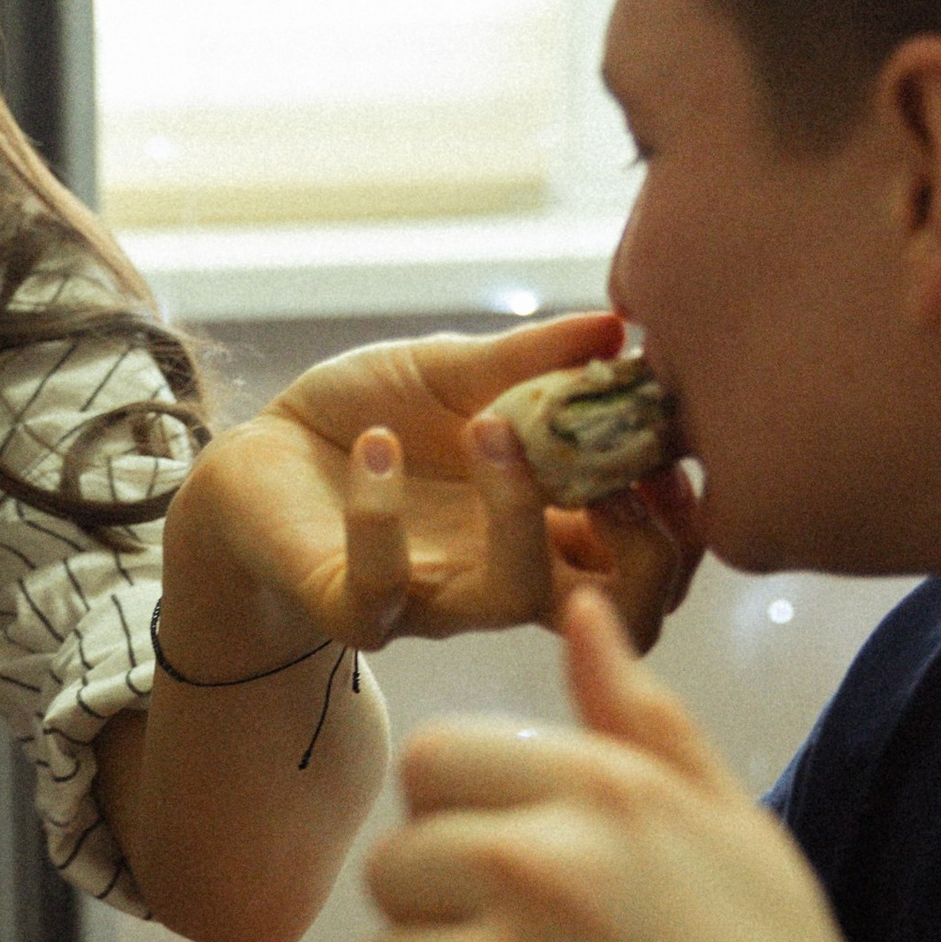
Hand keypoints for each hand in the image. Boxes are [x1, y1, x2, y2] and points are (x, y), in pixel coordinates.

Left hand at [178, 311, 701, 657]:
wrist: (258, 456)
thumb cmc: (368, 417)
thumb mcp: (455, 372)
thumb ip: (536, 360)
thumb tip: (620, 327)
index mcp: (549, 527)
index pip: (652, 559)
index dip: (682, 520)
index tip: (669, 444)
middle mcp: (505, 576)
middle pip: (624, 614)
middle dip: (646, 550)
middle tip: (617, 472)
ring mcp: (432, 599)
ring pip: (516, 598)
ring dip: (519, 507)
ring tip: (491, 423)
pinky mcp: (352, 606)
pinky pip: (381, 585)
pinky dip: (384, 510)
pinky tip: (378, 441)